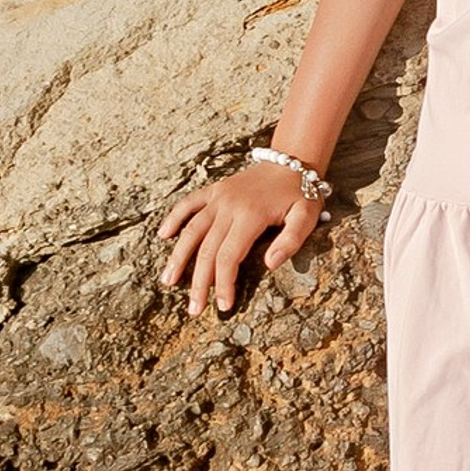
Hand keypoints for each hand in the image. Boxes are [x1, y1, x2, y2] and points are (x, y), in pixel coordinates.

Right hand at [158, 163, 323, 317]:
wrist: (293, 160)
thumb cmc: (301, 193)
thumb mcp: (306, 216)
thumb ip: (291, 241)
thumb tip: (270, 265)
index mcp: (251, 216)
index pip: (229, 257)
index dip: (223, 283)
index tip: (222, 306)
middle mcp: (229, 206)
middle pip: (207, 250)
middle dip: (199, 282)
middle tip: (194, 310)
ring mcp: (218, 197)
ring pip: (191, 230)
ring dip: (178, 257)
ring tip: (167, 281)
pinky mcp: (214, 190)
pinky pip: (188, 203)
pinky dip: (174, 217)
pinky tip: (163, 235)